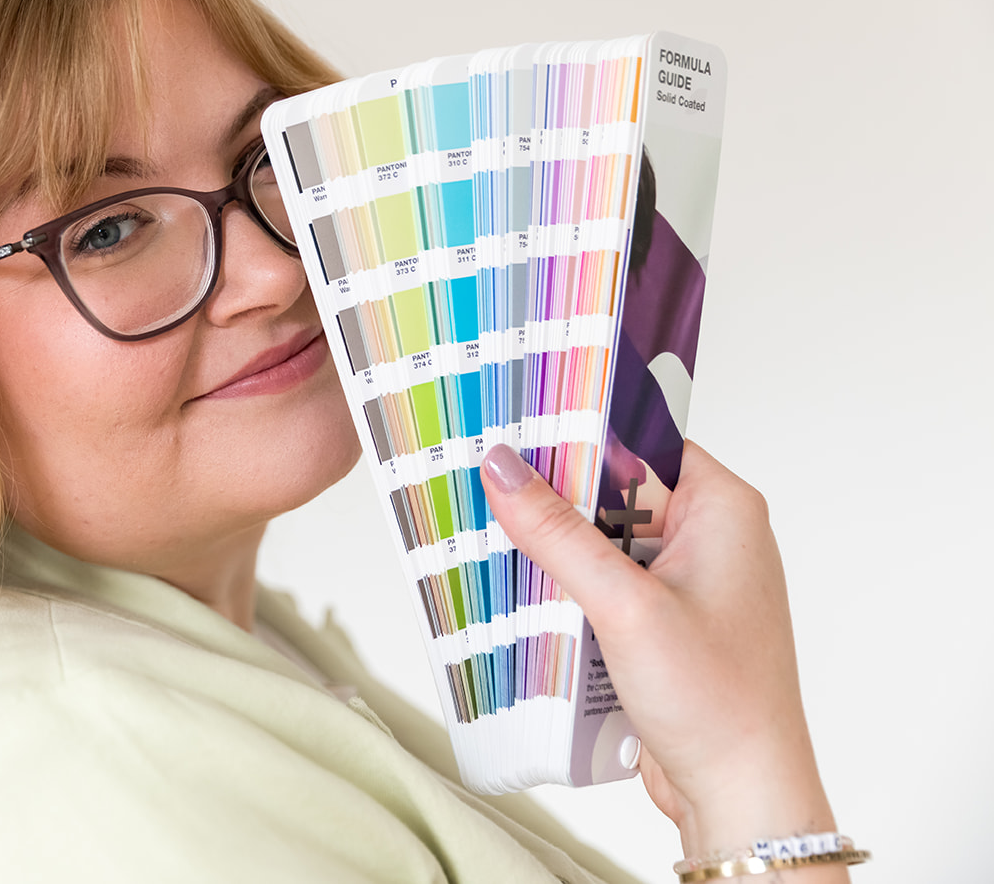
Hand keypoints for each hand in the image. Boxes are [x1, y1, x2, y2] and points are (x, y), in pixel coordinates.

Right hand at [480, 441, 840, 868]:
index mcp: (723, 509)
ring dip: (554, 547)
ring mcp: (687, 582)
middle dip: (554, 496)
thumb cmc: (715, 702)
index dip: (576, 436)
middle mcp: (711, 536)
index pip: (638, 443)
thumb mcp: (624, 606)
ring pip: (603, 540)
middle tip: (486, 483)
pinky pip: (604, 584)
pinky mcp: (664, 622)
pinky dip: (565, 586)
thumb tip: (504, 468)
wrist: (741, 797)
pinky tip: (519, 590)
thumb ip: (558, 534)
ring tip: (488, 532)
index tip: (513, 430)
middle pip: (613, 491)